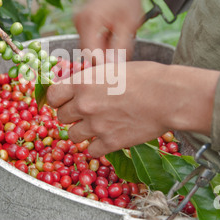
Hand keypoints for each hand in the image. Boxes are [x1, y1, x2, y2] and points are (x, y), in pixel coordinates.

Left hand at [46, 61, 219, 157]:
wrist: (167, 96)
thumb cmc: (146, 77)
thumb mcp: (111, 69)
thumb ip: (91, 80)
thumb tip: (80, 86)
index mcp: (82, 83)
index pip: (52, 96)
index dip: (57, 100)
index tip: (64, 102)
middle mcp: (84, 105)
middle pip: (61, 117)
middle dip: (71, 116)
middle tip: (85, 113)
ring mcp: (96, 125)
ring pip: (73, 136)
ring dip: (82, 131)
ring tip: (97, 126)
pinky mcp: (110, 142)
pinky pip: (91, 150)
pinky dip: (97, 146)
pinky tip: (108, 138)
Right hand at [74, 0, 170, 61]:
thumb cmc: (129, 2)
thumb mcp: (129, 26)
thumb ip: (121, 48)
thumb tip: (116, 70)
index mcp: (89, 20)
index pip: (91, 53)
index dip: (103, 66)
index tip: (117, 74)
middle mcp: (78, 21)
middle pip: (87, 52)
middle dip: (103, 60)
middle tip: (121, 64)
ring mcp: (77, 22)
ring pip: (88, 48)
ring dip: (102, 53)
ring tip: (119, 48)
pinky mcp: (80, 23)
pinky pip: (88, 41)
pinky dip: (100, 45)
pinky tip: (113, 41)